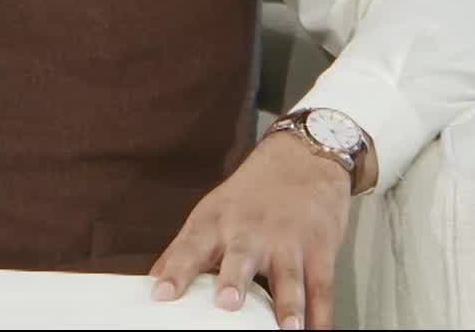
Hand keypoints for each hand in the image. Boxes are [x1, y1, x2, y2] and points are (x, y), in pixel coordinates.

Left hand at [147, 133, 352, 329]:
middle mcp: (250, 231)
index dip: (175, 271)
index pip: (190, 247)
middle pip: (240, 257)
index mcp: (215, 223)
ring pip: (288, 275)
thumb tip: (152, 283)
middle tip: (227, 304)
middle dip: (234, 281)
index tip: (161, 295)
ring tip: (289, 329)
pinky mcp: (320, 249)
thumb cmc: (249, 197)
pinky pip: (322, 287)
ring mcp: (288, 240)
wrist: (303, 159)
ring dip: (289, 304)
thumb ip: (183, 251)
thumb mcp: (210, 214)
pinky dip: (323, 314)